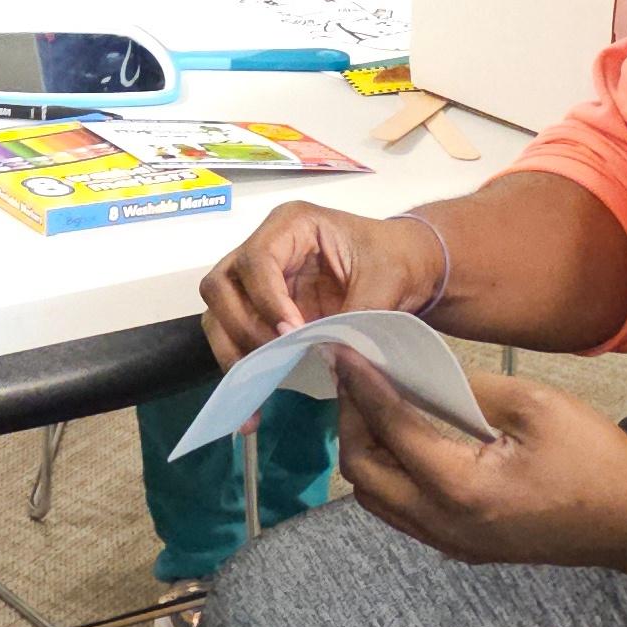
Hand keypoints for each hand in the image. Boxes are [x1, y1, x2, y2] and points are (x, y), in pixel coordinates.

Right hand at [198, 202, 450, 364]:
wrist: (408, 267)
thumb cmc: (397, 259)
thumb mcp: (385, 281)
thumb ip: (357, 314)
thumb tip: (329, 357)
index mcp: (292, 225)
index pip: (257, 260)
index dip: (266, 299)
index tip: (292, 333)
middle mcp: (264, 248)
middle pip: (221, 284)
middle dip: (241, 326)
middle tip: (276, 358)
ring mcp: (257, 280)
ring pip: (218, 312)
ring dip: (232, 349)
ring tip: (256, 386)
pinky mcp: (260, 309)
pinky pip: (234, 336)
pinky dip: (240, 366)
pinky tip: (252, 401)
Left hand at [335, 361, 626, 573]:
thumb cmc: (593, 458)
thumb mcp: (533, 405)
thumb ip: (467, 387)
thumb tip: (419, 372)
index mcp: (461, 489)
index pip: (390, 431)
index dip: (363, 387)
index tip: (343, 353)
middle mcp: (445, 525)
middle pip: (364, 474)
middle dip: (352, 421)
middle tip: (356, 378)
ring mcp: (452, 544)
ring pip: (377, 500)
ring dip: (366, 451)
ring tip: (373, 404)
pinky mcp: (463, 547)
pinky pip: (402, 513)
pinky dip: (389, 475)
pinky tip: (402, 440)